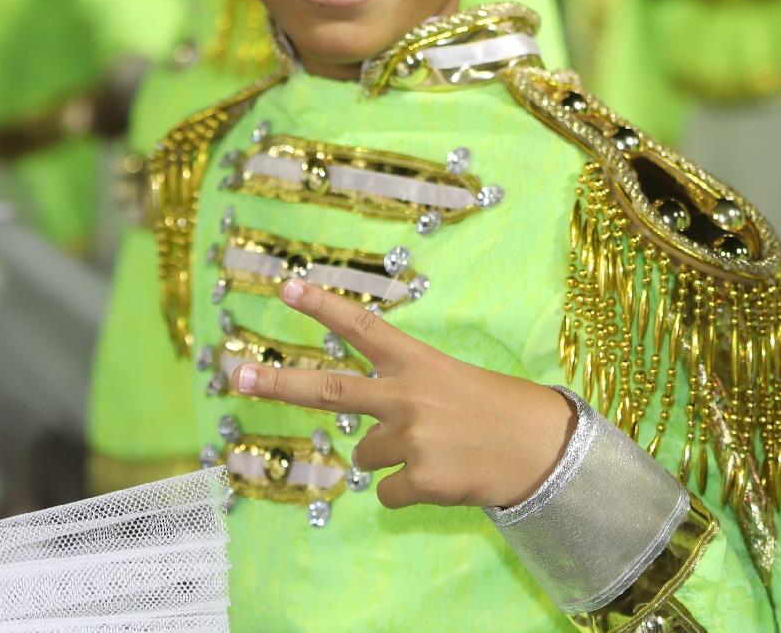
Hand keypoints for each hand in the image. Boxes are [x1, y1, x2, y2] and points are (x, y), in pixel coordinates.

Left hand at [232, 278, 576, 508]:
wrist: (541, 450)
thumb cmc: (494, 411)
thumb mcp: (450, 380)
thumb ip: (402, 395)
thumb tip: (360, 439)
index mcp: (417, 362)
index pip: (362, 326)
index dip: (322, 306)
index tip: (284, 287)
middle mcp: (407, 395)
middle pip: (330, 388)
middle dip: (279, 383)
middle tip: (239, 377)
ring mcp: (410, 438)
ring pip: (364, 455)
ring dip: (391, 458)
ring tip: (436, 449)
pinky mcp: (419, 479)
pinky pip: (386, 493)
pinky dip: (408, 491)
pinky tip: (442, 477)